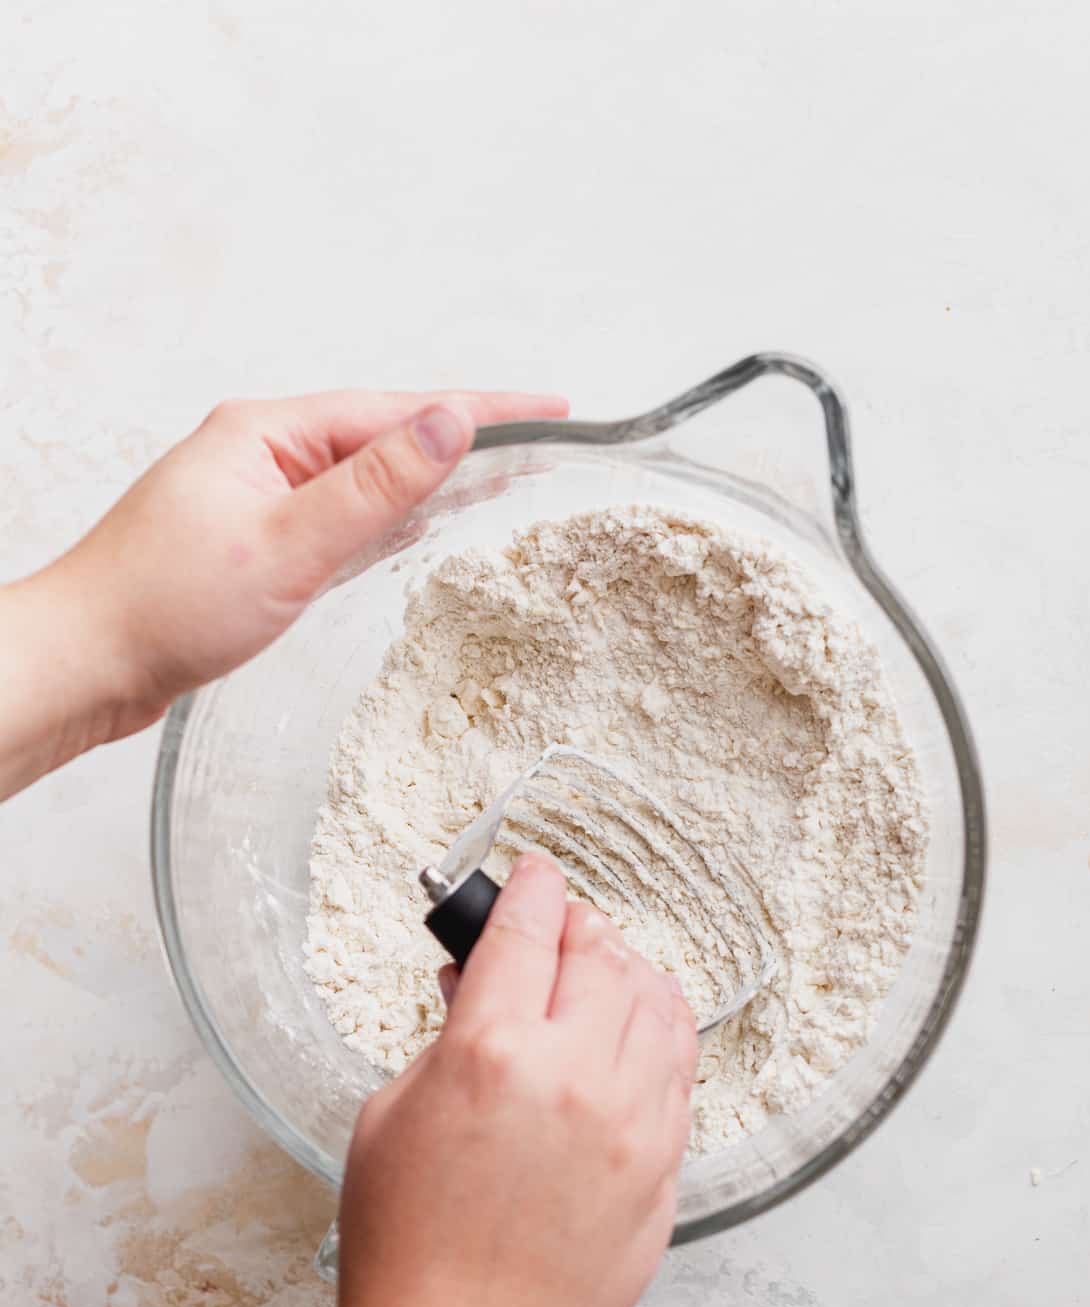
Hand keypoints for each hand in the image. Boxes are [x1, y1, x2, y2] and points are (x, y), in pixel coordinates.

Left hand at [0, 386, 566, 795]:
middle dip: (468, 436)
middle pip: (387, 433)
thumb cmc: (163, 606)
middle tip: (546, 443)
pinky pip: (342, 516)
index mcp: (268, 433)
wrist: (86, 663)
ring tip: (504, 476)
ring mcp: (258, 497)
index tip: (552, 408)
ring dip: (433, 475)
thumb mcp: (288, 543)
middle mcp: (264, 453)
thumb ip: (375, 486)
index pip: (399, 408)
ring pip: (366, 476)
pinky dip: (390, 516)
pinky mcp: (255, 543)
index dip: (484, 407)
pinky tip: (419, 524)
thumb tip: (451, 423)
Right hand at [336, 855, 698, 1306]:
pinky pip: (681, 1073)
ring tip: (606, 971)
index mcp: (490, 1054)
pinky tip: (641, 1031)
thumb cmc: (405, 1251)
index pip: (528, 933)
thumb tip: (472, 990)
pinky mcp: (664, 1172)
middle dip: (581, 926)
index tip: (535, 872)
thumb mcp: (390, 1118)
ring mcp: (632, 1126)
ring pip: (659, 1006)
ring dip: (631, 972)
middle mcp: (574, 1078)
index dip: (531, 888)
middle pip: (603, 956)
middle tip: (561, 927)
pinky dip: (662, 1034)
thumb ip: (440, 1040)